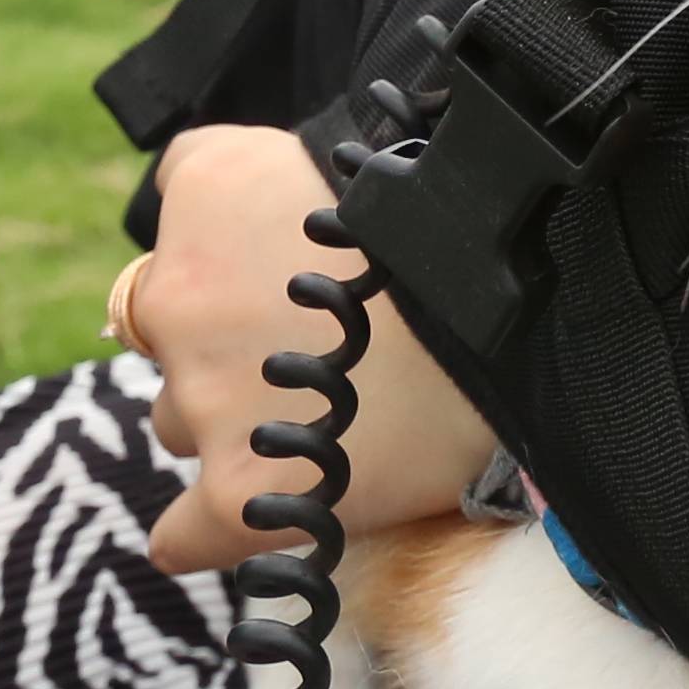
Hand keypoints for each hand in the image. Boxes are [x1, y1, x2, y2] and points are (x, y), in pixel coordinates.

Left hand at [119, 124, 497, 573]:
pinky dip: (204, 531)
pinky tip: (252, 511)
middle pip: (174, 342)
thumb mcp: (346, 155)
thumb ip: (262, 171)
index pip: (179, 243)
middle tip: (323, 352)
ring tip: (331, 416)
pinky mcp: (234, 492)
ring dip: (233, 425)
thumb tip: (254, 227)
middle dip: (230, 349)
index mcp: (205, 193)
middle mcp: (176, 297)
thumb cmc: (454, 223)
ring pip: (183, 425)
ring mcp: (200, 399)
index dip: (232, 280)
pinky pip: (183, 534)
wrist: (514, 307)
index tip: (283, 297)